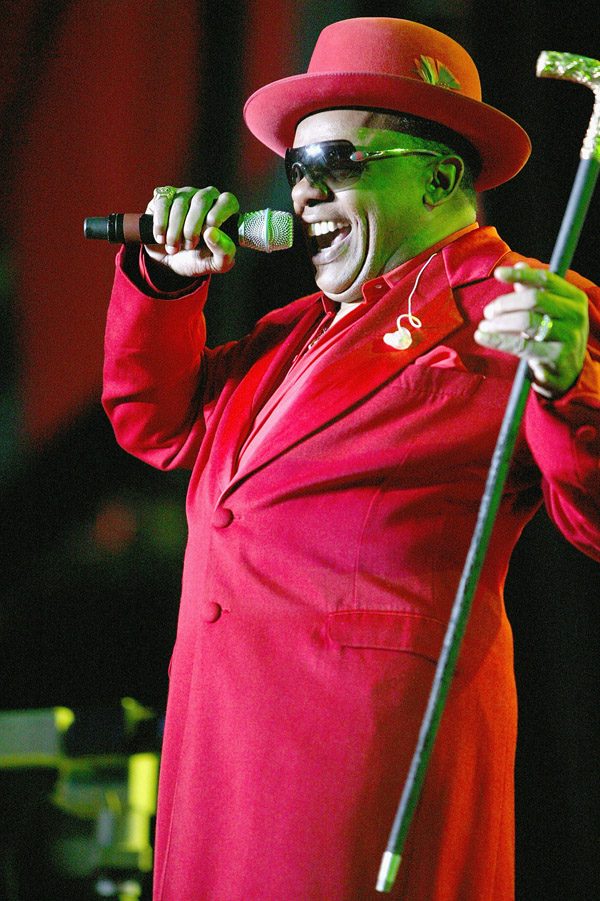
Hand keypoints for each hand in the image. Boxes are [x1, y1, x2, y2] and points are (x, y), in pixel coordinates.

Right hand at [144, 185, 238, 277]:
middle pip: (201, 200)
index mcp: (224, 209)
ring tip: (174, 248)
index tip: (207, 235)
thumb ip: (224, 251)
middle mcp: (206, 197)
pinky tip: (162, 238)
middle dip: (193, 228)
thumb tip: (211, 233)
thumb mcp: (216, 263)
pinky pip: (162, 203)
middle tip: (189, 246)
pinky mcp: (164, 196)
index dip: (217, 217)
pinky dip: (160, 224)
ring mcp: (184, 194)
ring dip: (175, 231)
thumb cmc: (198, 259)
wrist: (170, 261)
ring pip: (180, 203)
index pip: (227, 200)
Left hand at [474, 263, 588, 397]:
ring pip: (525, 321)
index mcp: (574, 298)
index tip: (498, 274)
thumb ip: (533, 291)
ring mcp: (568, 337)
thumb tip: (517, 264)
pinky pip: (520, 345)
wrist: (567, 374)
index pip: (545, 279)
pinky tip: (482, 336)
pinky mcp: (555, 357)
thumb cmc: (553, 337)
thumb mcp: (548, 312)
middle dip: (505, 303)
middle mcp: (575, 315)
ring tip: (484, 326)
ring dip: (499, 322)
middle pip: (533, 299)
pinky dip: (497, 339)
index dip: (520, 275)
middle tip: (488, 311)